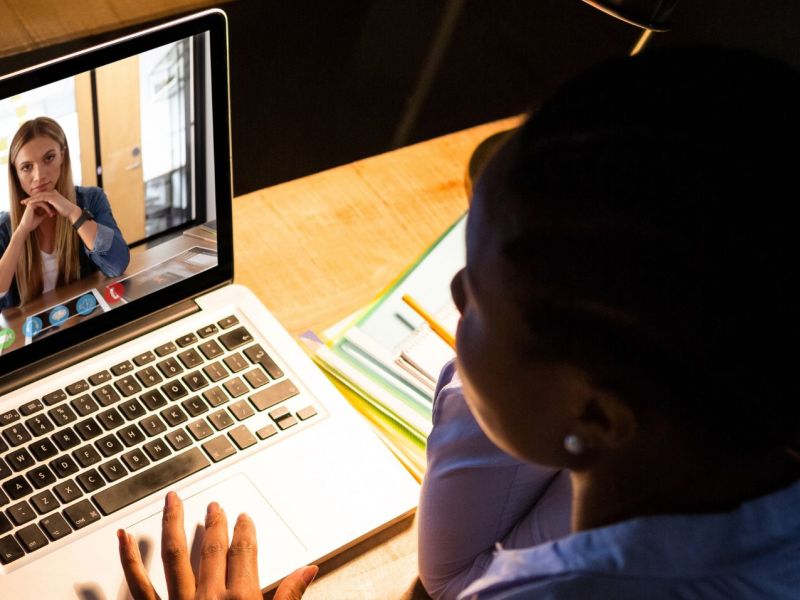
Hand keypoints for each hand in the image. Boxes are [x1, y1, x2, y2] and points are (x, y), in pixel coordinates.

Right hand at [17, 199, 53, 233]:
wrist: (26, 227)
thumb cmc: (32, 224)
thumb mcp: (40, 218)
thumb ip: (44, 214)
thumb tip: (50, 213)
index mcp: (33, 206)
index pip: (43, 203)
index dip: (50, 207)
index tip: (55, 212)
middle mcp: (31, 203)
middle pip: (44, 201)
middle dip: (50, 206)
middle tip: (56, 212)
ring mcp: (31, 204)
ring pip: (43, 202)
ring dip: (49, 208)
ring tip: (52, 213)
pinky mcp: (30, 205)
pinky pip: (41, 204)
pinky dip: (46, 208)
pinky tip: (50, 213)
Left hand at [22, 190, 79, 220]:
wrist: (71, 211)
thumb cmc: (65, 211)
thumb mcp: (56, 207)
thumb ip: (50, 206)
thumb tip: (47, 209)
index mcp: (53, 194)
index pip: (41, 195)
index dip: (33, 199)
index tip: (27, 202)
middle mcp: (52, 192)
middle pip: (38, 194)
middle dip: (30, 198)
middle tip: (23, 202)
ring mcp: (52, 194)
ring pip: (38, 196)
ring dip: (30, 199)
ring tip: (24, 203)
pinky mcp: (52, 197)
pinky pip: (41, 198)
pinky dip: (35, 201)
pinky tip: (30, 203)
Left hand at [118, 492, 317, 599]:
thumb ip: (288, 598)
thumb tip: (307, 571)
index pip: (244, 553)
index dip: (245, 531)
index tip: (244, 517)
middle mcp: (208, 598)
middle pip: (211, 549)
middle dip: (214, 524)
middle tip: (214, 506)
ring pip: (173, 557)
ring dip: (173, 524)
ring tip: (172, 500)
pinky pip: (139, 586)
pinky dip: (129, 561)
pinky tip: (124, 538)